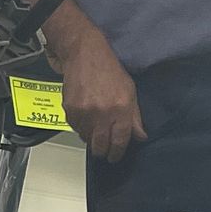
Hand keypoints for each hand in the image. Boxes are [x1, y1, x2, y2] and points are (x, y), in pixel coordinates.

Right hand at [56, 18, 145, 161]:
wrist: (84, 55)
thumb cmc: (109, 71)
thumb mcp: (130, 91)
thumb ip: (135, 116)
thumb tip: (140, 137)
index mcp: (121, 109)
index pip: (120, 140)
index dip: (118, 153)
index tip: (115, 156)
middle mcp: (102, 113)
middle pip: (101, 146)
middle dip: (103, 152)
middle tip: (105, 151)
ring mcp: (84, 113)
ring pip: (87, 139)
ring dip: (92, 138)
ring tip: (96, 130)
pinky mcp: (70, 110)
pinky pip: (76, 129)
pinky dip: (81, 128)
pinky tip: (86, 119)